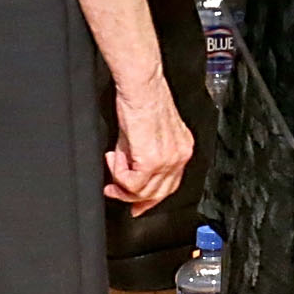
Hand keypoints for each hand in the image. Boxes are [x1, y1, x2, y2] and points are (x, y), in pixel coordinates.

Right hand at [102, 73, 194, 211]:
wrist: (141, 87)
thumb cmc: (142, 102)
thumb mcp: (145, 136)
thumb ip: (140, 159)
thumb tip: (128, 177)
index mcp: (182, 149)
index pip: (170, 185)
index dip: (150, 199)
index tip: (136, 206)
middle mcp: (180, 155)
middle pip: (158, 193)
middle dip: (132, 198)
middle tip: (114, 191)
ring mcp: (168, 159)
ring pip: (143, 191)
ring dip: (121, 184)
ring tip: (111, 166)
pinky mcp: (153, 159)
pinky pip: (133, 183)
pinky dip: (118, 174)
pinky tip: (114, 158)